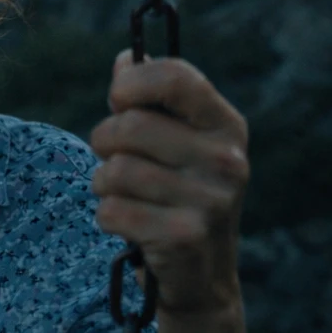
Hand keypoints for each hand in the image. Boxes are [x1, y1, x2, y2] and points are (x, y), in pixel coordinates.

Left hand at [89, 50, 249, 316]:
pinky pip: (110, 211)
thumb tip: (125, 59)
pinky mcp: (184, 237)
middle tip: (116, 159)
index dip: (130, 83)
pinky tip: (131, 224)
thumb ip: (148, 98)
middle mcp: (227, 160)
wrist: (201, 273)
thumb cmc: (176, 190)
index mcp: (226, 125)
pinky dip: (107, 217)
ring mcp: (210, 201)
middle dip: (105, 142)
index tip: (119, 100)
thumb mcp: (173, 140)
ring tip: (127, 195)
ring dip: (104, 184)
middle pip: (128, 127)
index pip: (174, 77)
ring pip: (114, 172)